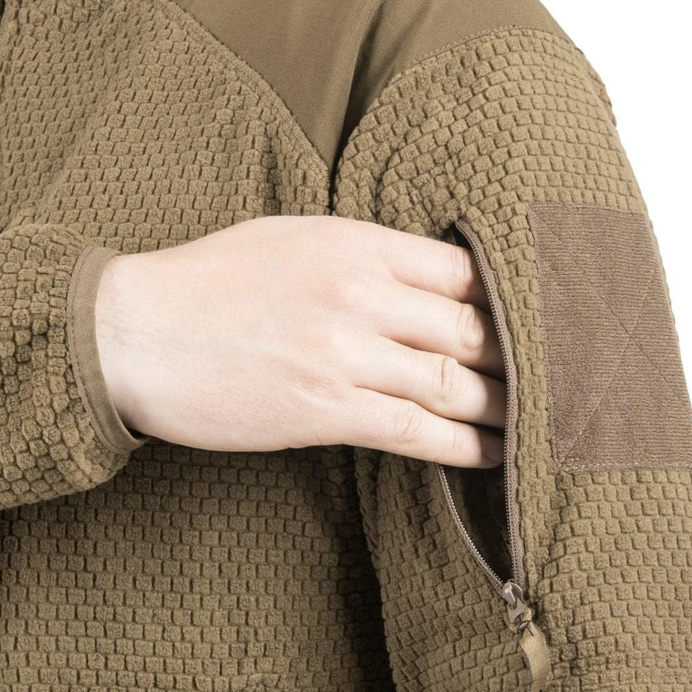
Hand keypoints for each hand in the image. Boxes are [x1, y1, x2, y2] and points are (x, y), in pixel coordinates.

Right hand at [95, 214, 506, 467]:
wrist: (133, 333)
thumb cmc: (206, 283)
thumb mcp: (288, 237)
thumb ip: (359, 251)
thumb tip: (418, 275)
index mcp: (355, 242)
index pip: (463, 270)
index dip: (510, 300)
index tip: (536, 325)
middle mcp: (360, 294)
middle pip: (473, 327)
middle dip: (522, 358)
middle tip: (557, 382)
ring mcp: (343, 353)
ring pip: (453, 382)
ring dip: (503, 406)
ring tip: (536, 425)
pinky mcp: (323, 410)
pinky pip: (414, 429)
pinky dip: (461, 446)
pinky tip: (490, 454)